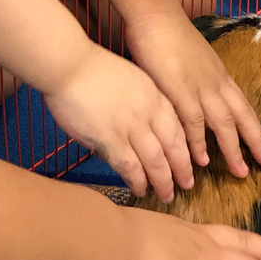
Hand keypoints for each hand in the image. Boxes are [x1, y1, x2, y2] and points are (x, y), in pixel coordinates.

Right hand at [44, 44, 192, 201]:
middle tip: (187, 185)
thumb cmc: (92, 67)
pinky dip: (138, 180)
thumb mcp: (129, 77)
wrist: (70, 64)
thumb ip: (140, 101)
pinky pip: (131, 166)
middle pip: (174, 146)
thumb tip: (142, 125)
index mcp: (153, 94)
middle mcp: (148, 112)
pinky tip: (141, 189)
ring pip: (156, 161)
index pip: (178, 126)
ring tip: (167, 195)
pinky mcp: (111, 139)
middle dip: (182, 169)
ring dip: (163, 181)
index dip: (185, 146)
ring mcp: (131, 126)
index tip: (190, 160)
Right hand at [126, 9, 260, 178]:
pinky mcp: (179, 90)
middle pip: (241, 115)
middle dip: (254, 142)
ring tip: (240, 172)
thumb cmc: (169, 32)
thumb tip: (198, 91)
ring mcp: (199, 86)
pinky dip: (199, 142)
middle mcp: (215, 81)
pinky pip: (194, 122)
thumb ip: (198, 76)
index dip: (254, 126)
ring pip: (224, 123)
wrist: (155, 14)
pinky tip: (201, 159)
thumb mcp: (193, 57)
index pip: (242, 104)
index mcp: (218, 73)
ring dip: (233, 149)